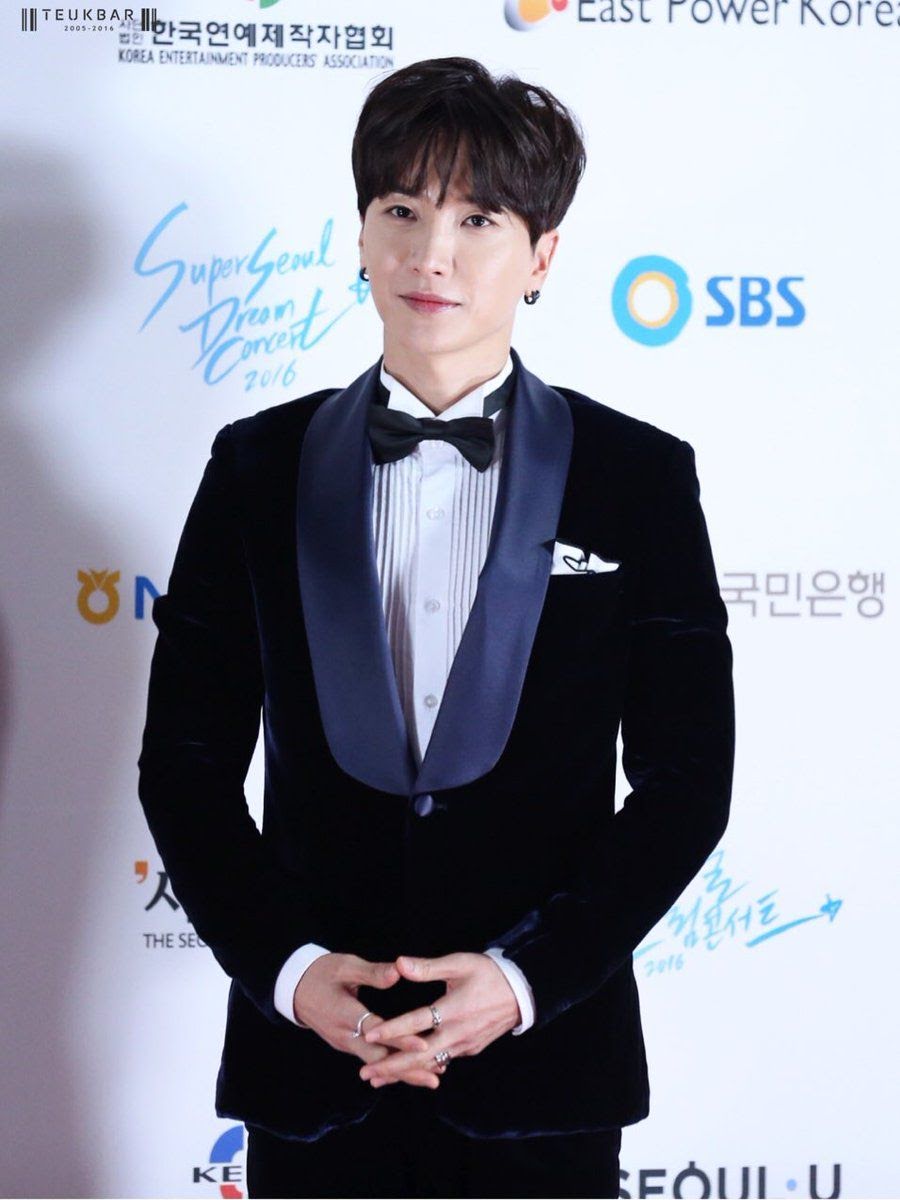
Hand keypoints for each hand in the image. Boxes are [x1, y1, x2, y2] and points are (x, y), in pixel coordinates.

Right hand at [292, 952, 441, 1089]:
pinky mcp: (347, 1045)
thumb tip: (398, 972)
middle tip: (436, 1077)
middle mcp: (345, 1035)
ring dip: (402, 1072)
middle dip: (407, 1069)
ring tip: (431, 1078)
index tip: (423, 1046)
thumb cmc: (322, 973)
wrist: (294, 990)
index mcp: (344, 1013)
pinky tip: (410, 1069)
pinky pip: (371, 1060)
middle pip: (379, 1059)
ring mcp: (345, 1044)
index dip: (400, 1039)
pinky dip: (390, 1066)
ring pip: (376, 1063)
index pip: (376, 1030)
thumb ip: (373, 972)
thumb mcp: (345, 967)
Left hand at [358, 952, 520, 1086]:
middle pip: (419, 1055)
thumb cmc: (489, 974)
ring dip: (404, 1071)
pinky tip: (408, 1072)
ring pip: (429, 1063)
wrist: (522, 993)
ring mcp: (464, 1045)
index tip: (369, 1036)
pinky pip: (442, 1061)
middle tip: (365, 1074)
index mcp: (453, 1010)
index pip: (416, 1023)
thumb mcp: (459, 964)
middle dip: (391, 1066)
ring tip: (378, 1078)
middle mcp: (457, 1033)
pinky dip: (423, 1067)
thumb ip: (427, 967)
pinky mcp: (469, 1049)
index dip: (392, 1030)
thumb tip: (398, 963)